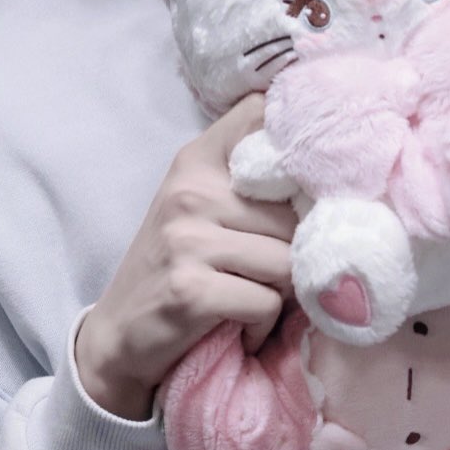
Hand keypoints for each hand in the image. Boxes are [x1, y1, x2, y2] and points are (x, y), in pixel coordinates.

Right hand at [75, 93, 297, 418]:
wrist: (118, 337)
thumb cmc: (177, 267)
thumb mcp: (201, 206)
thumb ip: (250, 180)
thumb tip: (331, 174)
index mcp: (196, 159)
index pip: (260, 112)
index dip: (296, 143)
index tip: (301, 177)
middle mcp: (191, 191)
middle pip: (293, 210)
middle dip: (293, 247)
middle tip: (264, 271)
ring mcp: (187, 240)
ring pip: (287, 259)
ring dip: (280, 290)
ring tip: (249, 296)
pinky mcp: (191, 290)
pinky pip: (267, 303)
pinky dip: (261, 323)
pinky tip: (236, 322)